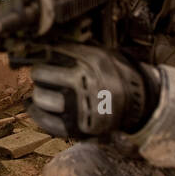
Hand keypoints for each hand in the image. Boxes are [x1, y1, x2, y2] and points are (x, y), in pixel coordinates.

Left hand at [28, 44, 159, 138]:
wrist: (138, 100)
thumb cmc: (117, 75)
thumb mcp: (99, 54)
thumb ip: (74, 51)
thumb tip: (46, 47)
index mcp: (88, 62)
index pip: (50, 54)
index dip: (43, 55)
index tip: (40, 58)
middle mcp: (83, 83)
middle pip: (41, 75)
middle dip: (40, 74)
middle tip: (42, 75)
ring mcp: (79, 107)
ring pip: (42, 98)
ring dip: (39, 93)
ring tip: (42, 91)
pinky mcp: (78, 127)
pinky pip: (47, 122)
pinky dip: (38, 113)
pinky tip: (36, 107)